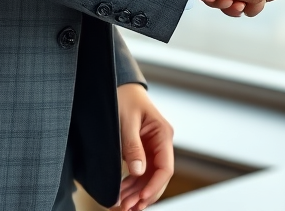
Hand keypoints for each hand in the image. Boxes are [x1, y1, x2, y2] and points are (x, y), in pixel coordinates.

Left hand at [116, 83, 173, 210]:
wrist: (119, 86)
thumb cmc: (124, 98)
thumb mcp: (127, 120)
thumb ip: (133, 145)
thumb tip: (139, 171)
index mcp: (163, 133)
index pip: (165, 167)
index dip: (155, 186)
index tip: (141, 199)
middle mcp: (161, 143)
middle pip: (158, 177)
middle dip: (144, 194)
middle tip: (127, 208)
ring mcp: (153, 148)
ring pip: (149, 178)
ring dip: (137, 193)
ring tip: (122, 205)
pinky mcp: (143, 151)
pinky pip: (141, 173)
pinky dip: (132, 185)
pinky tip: (122, 194)